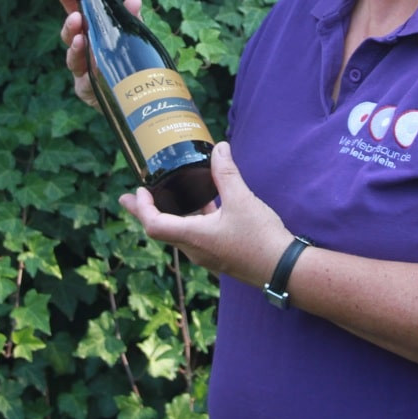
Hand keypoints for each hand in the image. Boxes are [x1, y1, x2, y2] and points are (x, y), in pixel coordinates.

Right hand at [55, 0, 141, 111]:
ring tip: (81, 39)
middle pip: (70, 34)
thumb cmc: (129, 61)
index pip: (77, 11)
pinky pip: (84, 81)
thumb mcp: (133, 37)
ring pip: (73, 58)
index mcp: (91, 32)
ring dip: (76, 47)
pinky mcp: (86, 90)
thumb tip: (134, 0)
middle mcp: (82, 49)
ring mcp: (82, 70)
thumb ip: (131, 20)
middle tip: (75, 17)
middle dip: (70, 24)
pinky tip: (91, 66)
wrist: (135, 96)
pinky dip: (88, 72)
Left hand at [119, 141, 292, 287]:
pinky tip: (206, 206)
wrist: (283, 269)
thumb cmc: (260, 237)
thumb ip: (227, 173)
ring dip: (171, 215)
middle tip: (134, 195)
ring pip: (180, 233)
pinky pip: (197, 237)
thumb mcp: (242, 199)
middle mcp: (195, 250)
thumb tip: (219, 149)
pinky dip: (192, 220)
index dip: (142, 208)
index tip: (138, 191)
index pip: (154, 225)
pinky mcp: (220, 256)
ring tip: (168, 196)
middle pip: (161, 230)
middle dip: (147, 211)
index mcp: (194, 237)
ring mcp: (207, 256)